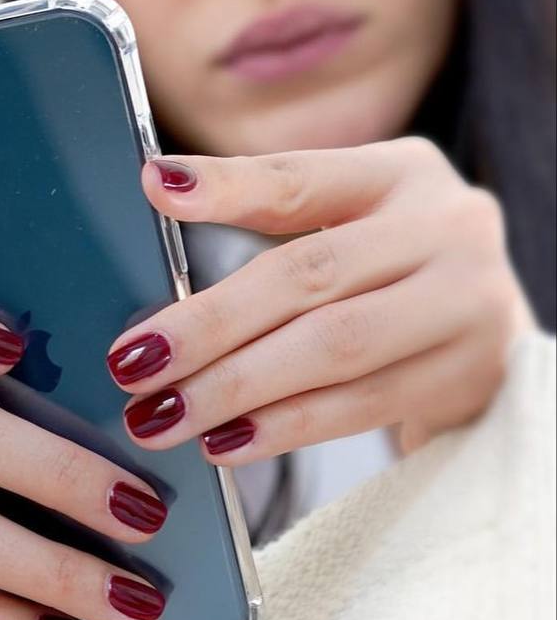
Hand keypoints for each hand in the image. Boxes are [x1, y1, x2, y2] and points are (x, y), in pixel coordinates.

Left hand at [106, 138, 534, 460]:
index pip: (301, 179)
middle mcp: (445, 227)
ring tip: (162, 417)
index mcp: (401, 175)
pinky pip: (356, 408)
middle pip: (307, 275)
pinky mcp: (466, 377)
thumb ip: (269, 235)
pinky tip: (224, 443)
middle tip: (132, 366)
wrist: (486, 353)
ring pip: (331, 348)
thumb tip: (157, 216)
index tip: (157, 189)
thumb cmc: (387, 292)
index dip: (227, 185)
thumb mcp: (345, 238)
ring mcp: (464, 303)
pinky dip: (281, 428)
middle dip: (208, 326)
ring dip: (234, 388)